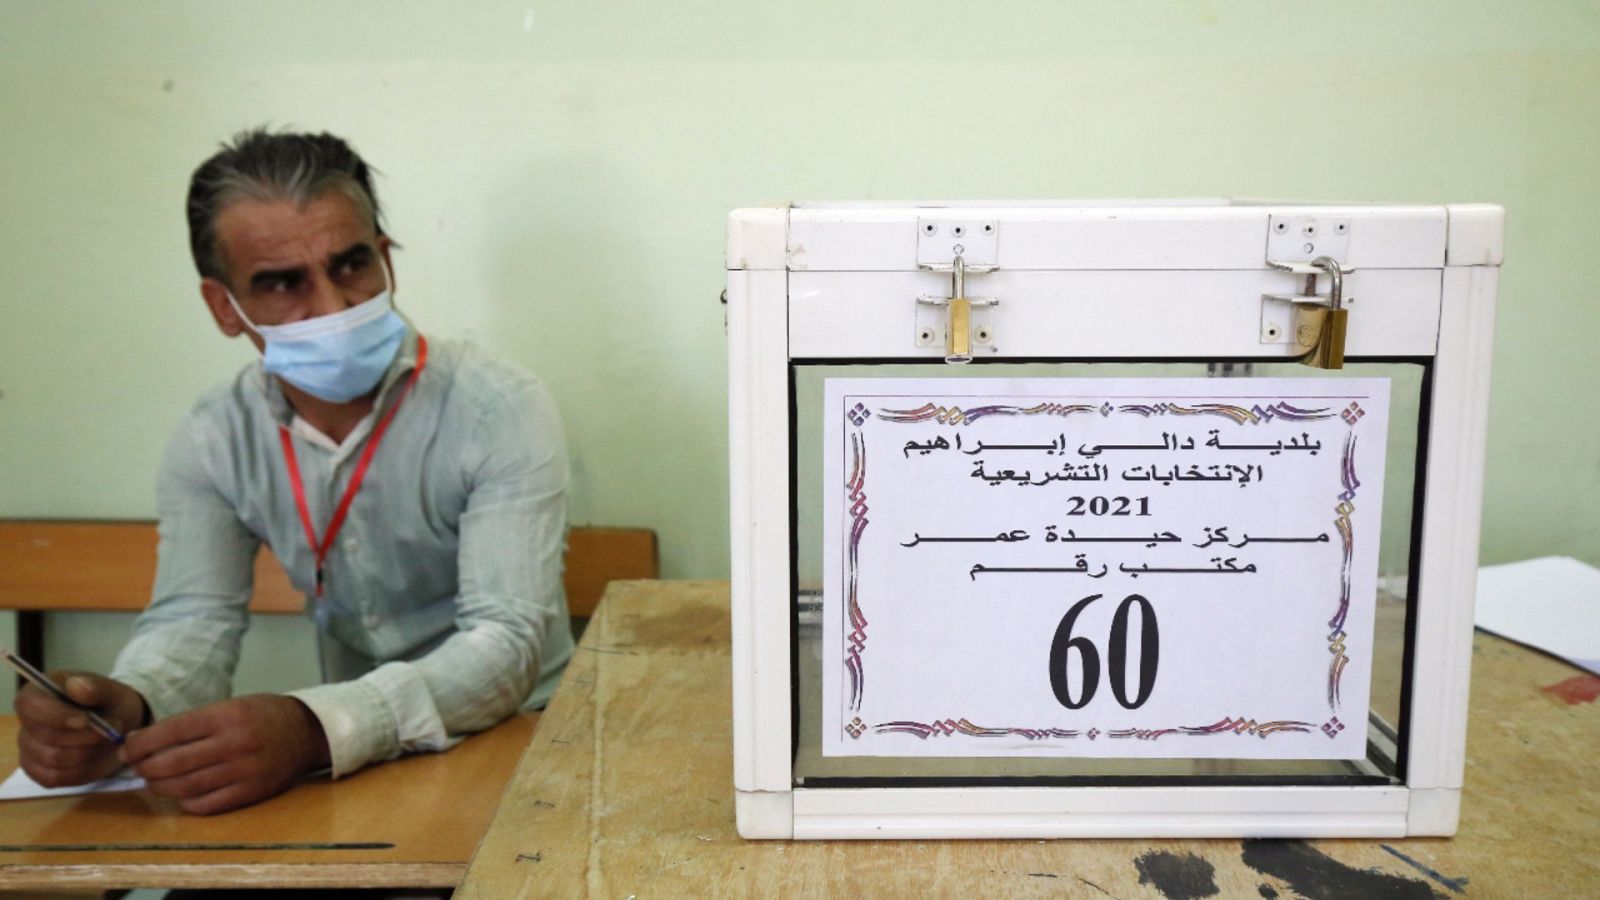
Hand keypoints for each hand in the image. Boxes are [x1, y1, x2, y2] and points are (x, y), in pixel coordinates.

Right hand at [15, 671, 145, 786]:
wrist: (118, 729)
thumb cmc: (110, 705)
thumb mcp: (112, 691)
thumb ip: (96, 688)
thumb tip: (75, 685)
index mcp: (37, 693)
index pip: (30, 705)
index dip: (56, 715)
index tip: (86, 720)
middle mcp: (26, 722)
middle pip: (46, 736)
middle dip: (85, 736)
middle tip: (113, 729)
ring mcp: (29, 749)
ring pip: (54, 759)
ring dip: (88, 752)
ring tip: (107, 741)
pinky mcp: (38, 771)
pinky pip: (56, 777)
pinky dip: (82, 770)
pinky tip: (95, 756)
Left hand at [119, 694, 330, 814]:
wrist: (308, 731)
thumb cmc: (263, 715)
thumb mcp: (230, 706)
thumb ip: (192, 724)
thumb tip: (145, 742)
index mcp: (226, 715)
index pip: (169, 732)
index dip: (140, 744)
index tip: (127, 748)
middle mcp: (233, 743)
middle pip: (171, 763)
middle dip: (145, 767)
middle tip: (137, 767)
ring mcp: (243, 770)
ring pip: (185, 787)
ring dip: (161, 787)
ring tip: (154, 781)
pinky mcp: (251, 792)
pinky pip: (207, 805)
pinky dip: (186, 802)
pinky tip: (182, 794)